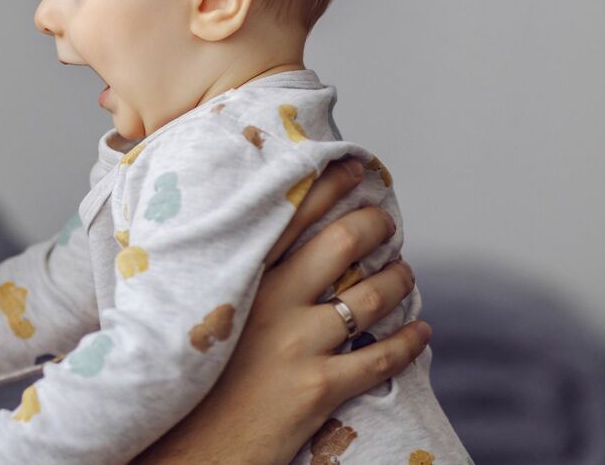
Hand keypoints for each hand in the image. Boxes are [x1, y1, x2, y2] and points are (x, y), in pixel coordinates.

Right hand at [136, 158, 430, 464]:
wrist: (184, 452)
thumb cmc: (184, 384)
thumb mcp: (191, 317)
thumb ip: (216, 280)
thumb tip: (238, 250)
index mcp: (238, 279)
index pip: (290, 215)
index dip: (327, 187)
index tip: (352, 168)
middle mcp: (270, 302)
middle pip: (342, 243)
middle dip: (375, 227)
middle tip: (386, 224)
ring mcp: (296, 344)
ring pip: (371, 296)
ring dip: (399, 280)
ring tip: (406, 275)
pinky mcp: (319, 388)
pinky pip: (382, 357)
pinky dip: (409, 341)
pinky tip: (420, 333)